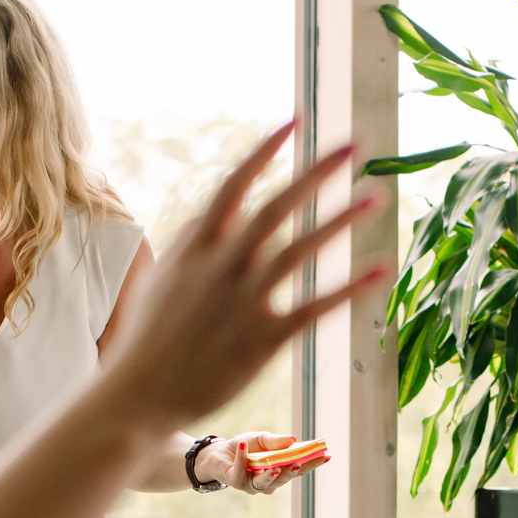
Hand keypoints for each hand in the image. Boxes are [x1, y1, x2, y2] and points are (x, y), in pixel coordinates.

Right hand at [100, 122, 385, 439]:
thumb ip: (187, 249)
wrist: (137, 395)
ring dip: (340, 220)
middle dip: (316, 172)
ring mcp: (243, 300)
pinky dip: (350, 288)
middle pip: (276, 206)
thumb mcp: (158, 282)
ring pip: (300, 248)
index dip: (265, 152)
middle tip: (354, 145)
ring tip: (375, 196)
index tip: (295, 123)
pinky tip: (380, 270)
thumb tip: (205, 223)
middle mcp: (221, 265)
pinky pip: (315, 305)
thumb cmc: (145, 343)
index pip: (234, 184)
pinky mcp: (263, 339)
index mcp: (195, 247)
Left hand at [200, 431, 323, 494]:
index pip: (299, 469)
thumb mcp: (262, 439)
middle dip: (291, 472)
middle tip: (299, 464)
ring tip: (276, 466)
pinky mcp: (235, 481)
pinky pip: (239, 470)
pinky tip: (243, 444)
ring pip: (264, 483)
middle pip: (283, 479)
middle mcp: (267, 482)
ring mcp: (251, 484)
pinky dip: (242, 456)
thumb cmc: (244, 447)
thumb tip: (293, 440)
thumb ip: (276, 441)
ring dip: (270, 475)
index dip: (312, 463)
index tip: (327, 455)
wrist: (218, 452)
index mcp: (279, 471)